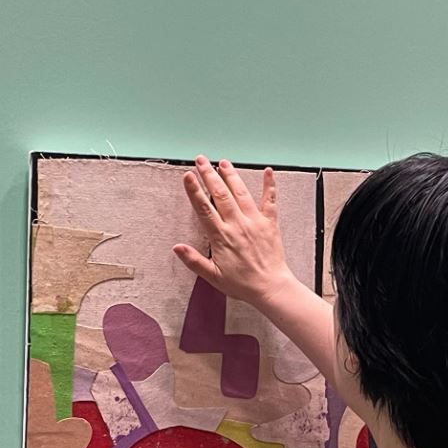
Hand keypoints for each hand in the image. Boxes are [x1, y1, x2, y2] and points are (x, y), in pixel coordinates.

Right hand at [173, 155, 297, 305]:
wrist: (270, 287)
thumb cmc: (243, 284)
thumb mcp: (213, 276)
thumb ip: (194, 261)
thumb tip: (177, 247)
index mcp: (222, 237)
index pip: (204, 209)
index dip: (194, 190)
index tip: (188, 175)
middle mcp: (237, 225)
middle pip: (220, 194)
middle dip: (209, 175)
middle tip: (201, 160)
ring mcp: (254, 221)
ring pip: (241, 193)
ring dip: (231, 175)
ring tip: (222, 162)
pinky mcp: (270, 223)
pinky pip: (270, 200)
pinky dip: (269, 185)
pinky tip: (267, 171)